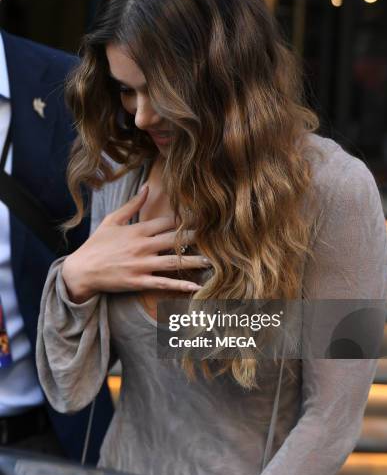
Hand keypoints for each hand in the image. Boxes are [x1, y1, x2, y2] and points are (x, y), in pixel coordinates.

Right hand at [61, 185, 209, 302]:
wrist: (81, 271)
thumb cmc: (96, 244)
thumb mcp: (112, 220)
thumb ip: (132, 205)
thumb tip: (147, 188)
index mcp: (137, 230)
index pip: (167, 221)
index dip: (186, 219)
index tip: (203, 217)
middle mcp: (142, 246)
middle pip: (175, 239)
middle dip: (197, 237)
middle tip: (218, 236)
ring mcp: (141, 265)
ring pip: (173, 261)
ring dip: (194, 261)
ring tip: (213, 261)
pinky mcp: (138, 281)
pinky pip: (163, 283)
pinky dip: (179, 285)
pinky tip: (195, 286)